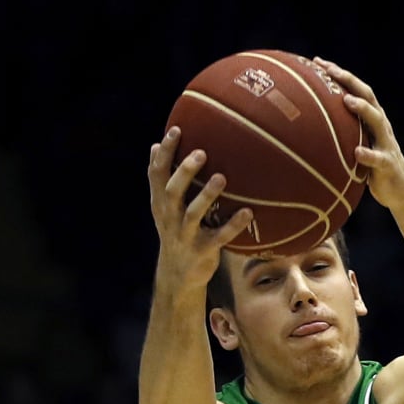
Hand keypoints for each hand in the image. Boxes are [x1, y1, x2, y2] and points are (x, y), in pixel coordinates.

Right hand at [148, 127, 251, 285]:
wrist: (178, 274)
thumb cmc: (176, 230)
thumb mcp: (164, 206)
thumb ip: (161, 179)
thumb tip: (154, 145)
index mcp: (161, 203)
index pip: (157, 174)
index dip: (165, 153)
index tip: (176, 130)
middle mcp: (169, 216)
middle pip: (172, 191)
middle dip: (185, 171)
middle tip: (201, 152)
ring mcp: (185, 234)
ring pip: (194, 213)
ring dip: (207, 195)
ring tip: (222, 177)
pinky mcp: (202, 250)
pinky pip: (220, 237)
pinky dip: (234, 225)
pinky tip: (249, 212)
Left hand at [314, 57, 403, 208]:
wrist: (401, 189)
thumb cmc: (372, 165)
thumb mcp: (358, 144)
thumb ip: (342, 132)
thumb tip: (306, 125)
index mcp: (372, 119)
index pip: (356, 89)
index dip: (339, 74)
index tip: (318, 62)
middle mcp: (381, 126)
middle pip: (368, 96)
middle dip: (349, 81)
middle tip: (330, 71)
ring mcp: (386, 143)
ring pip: (377, 120)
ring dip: (362, 109)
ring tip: (347, 101)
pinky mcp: (388, 164)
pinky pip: (378, 159)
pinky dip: (368, 155)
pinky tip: (357, 152)